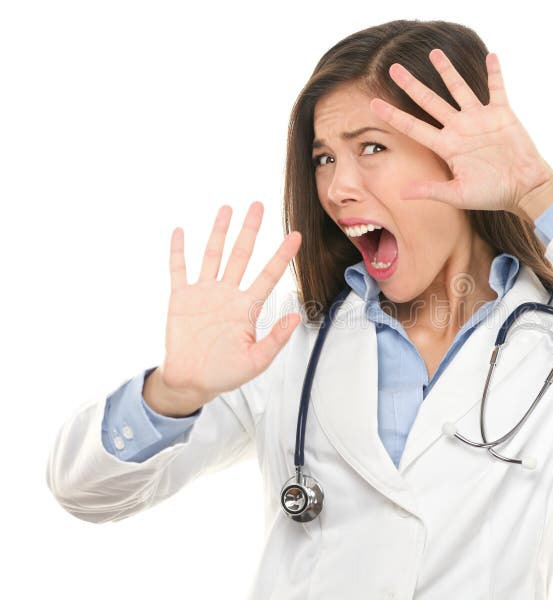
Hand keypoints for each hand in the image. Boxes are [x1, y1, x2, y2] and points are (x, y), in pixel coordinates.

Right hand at [152, 202, 301, 415]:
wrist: (191, 381)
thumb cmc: (225, 373)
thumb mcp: (256, 361)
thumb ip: (276, 339)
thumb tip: (296, 316)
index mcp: (247, 308)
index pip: (269, 274)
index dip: (282, 255)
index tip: (296, 236)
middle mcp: (227, 294)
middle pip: (241, 254)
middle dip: (250, 230)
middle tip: (258, 205)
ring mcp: (204, 293)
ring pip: (213, 255)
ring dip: (219, 232)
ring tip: (227, 208)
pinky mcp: (180, 298)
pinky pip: (179, 269)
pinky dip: (179, 250)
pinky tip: (181, 231)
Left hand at [369, 48, 552, 219]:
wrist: (524, 188)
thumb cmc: (492, 194)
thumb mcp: (458, 195)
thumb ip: (430, 190)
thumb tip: (401, 193)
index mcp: (447, 146)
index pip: (413, 127)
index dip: (393, 116)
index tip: (373, 105)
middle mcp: (459, 129)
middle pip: (430, 101)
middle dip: (411, 85)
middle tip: (393, 68)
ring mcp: (479, 119)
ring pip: (459, 88)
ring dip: (447, 71)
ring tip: (434, 53)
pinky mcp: (502, 114)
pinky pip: (497, 88)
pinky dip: (495, 73)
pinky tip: (491, 56)